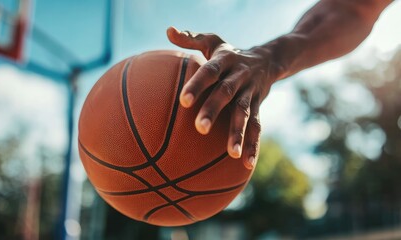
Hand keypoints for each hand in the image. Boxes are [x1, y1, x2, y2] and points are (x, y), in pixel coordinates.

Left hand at [167, 26, 277, 167]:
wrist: (269, 58)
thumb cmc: (230, 53)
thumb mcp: (213, 41)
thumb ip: (191, 38)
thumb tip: (167, 30)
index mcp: (225, 60)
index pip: (210, 72)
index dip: (198, 84)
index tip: (183, 101)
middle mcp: (239, 76)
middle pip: (227, 93)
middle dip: (214, 110)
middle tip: (200, 128)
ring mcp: (251, 93)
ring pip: (245, 113)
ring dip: (238, 133)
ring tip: (230, 153)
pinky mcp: (259, 106)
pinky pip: (257, 127)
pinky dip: (253, 145)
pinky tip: (246, 163)